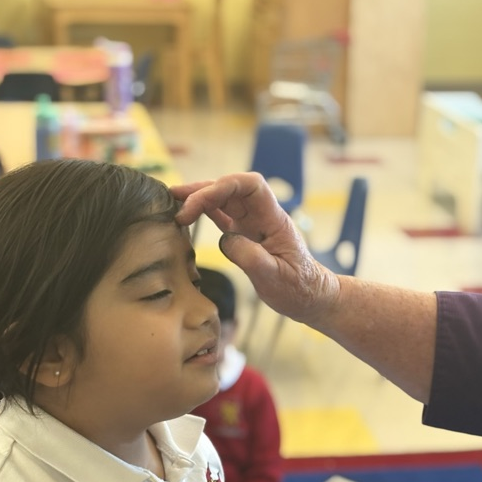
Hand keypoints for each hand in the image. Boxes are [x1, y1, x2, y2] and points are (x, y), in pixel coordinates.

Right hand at [172, 173, 339, 324]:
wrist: (309, 297)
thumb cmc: (298, 288)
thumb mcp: (276, 278)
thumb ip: (251, 257)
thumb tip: (225, 239)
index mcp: (274, 219)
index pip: (251, 185)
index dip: (224, 184)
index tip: (201, 201)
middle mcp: (262, 216)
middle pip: (231, 188)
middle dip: (204, 190)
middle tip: (176, 204)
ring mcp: (252, 224)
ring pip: (223, 200)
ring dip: (199, 197)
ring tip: (172, 199)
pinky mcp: (244, 235)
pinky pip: (221, 216)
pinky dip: (203, 212)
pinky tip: (185, 213)